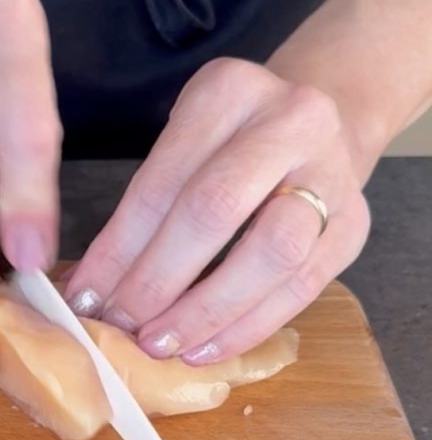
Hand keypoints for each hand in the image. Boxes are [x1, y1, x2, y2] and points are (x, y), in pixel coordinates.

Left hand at [64, 58, 370, 362]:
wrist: (323, 124)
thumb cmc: (230, 141)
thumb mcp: (184, 140)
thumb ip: (143, 203)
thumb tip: (89, 286)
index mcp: (228, 92)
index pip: (161, 182)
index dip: (118, 247)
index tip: (83, 297)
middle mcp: (289, 122)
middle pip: (214, 211)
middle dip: (156, 279)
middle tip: (119, 324)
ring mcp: (332, 173)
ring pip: (271, 252)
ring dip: (206, 310)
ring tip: (160, 344)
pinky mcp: (356, 225)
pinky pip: (303, 286)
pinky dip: (248, 325)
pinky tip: (205, 348)